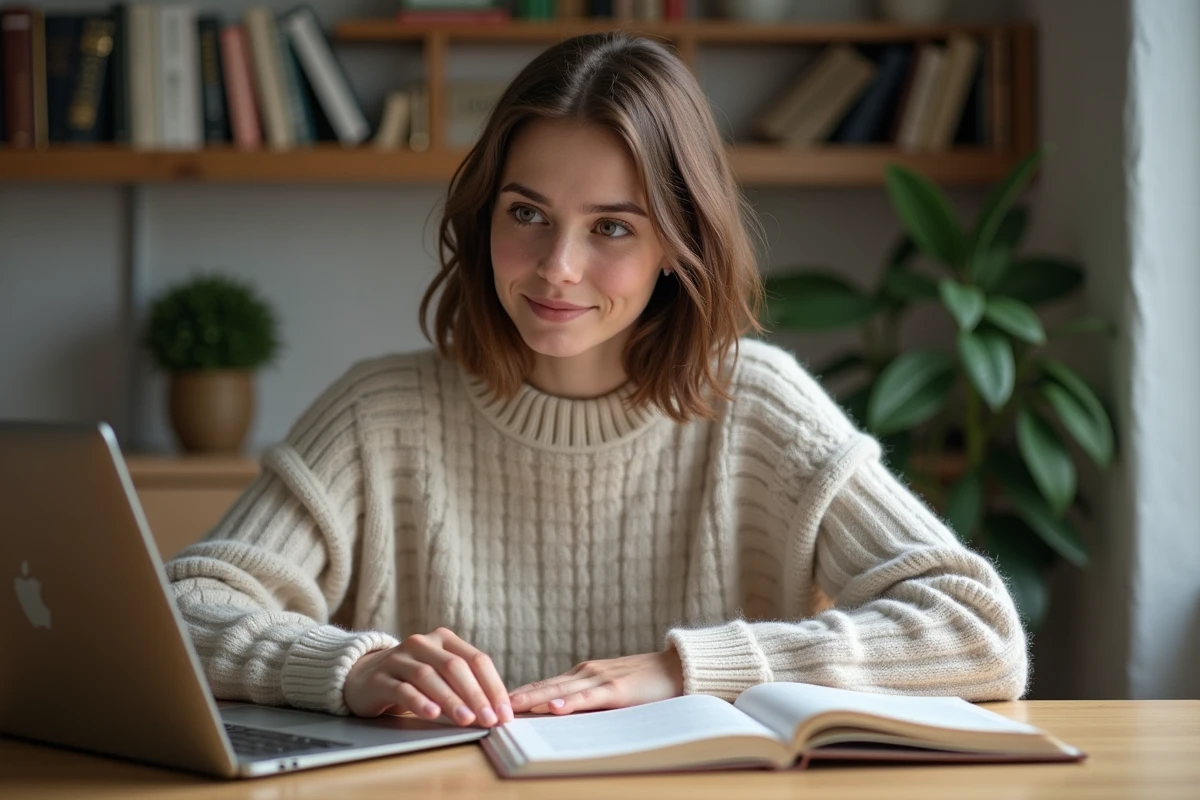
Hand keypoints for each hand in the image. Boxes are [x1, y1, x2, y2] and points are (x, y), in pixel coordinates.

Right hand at [343, 627, 511, 726]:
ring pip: (429, 677)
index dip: (493, 686)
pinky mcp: (380, 678)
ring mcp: (399, 658)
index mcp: (444, 638)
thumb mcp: (440, 674)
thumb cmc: (411, 678)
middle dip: (476, 695)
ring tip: (466, 720)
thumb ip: (465, 685)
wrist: (362, 677)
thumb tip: (498, 710)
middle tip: (489, 719)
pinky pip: (403, 689)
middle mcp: (422, 643)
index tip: (504, 713)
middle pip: (455, 667)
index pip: (476, 659)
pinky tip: (433, 714)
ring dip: (451, 700)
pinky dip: (420, 702)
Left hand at [508, 646, 684, 715]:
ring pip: (559, 691)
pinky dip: (569, 702)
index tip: (491, 705)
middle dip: (514, 698)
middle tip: (486, 707)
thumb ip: (585, 700)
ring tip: (508, 708)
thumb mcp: (608, 690)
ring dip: (532, 700)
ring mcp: (599, 678)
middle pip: (542, 686)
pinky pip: (588, 697)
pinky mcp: (617, 688)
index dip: (518, 695)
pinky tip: (553, 708)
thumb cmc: (645, 683)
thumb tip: (556, 718)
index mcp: (580, 675)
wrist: (677, 667)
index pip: (542, 686)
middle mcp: (584, 673)